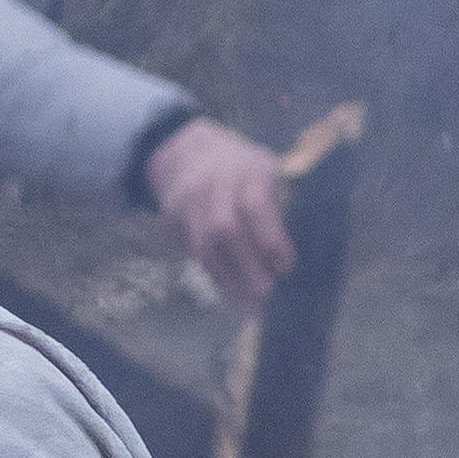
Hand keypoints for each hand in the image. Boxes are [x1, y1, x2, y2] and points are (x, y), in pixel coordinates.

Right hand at [142, 114, 303, 307]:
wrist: (187, 151)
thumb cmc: (241, 167)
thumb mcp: (266, 170)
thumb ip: (277, 205)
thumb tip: (284, 259)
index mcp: (245, 170)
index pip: (256, 206)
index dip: (271, 239)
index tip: (286, 266)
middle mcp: (213, 185)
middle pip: (225, 229)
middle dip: (248, 265)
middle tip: (268, 293)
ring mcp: (188, 202)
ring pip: (205, 246)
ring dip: (229, 280)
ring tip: (250, 307)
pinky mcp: (172, 218)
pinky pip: (194, 253)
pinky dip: (216, 276)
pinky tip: (233, 295)